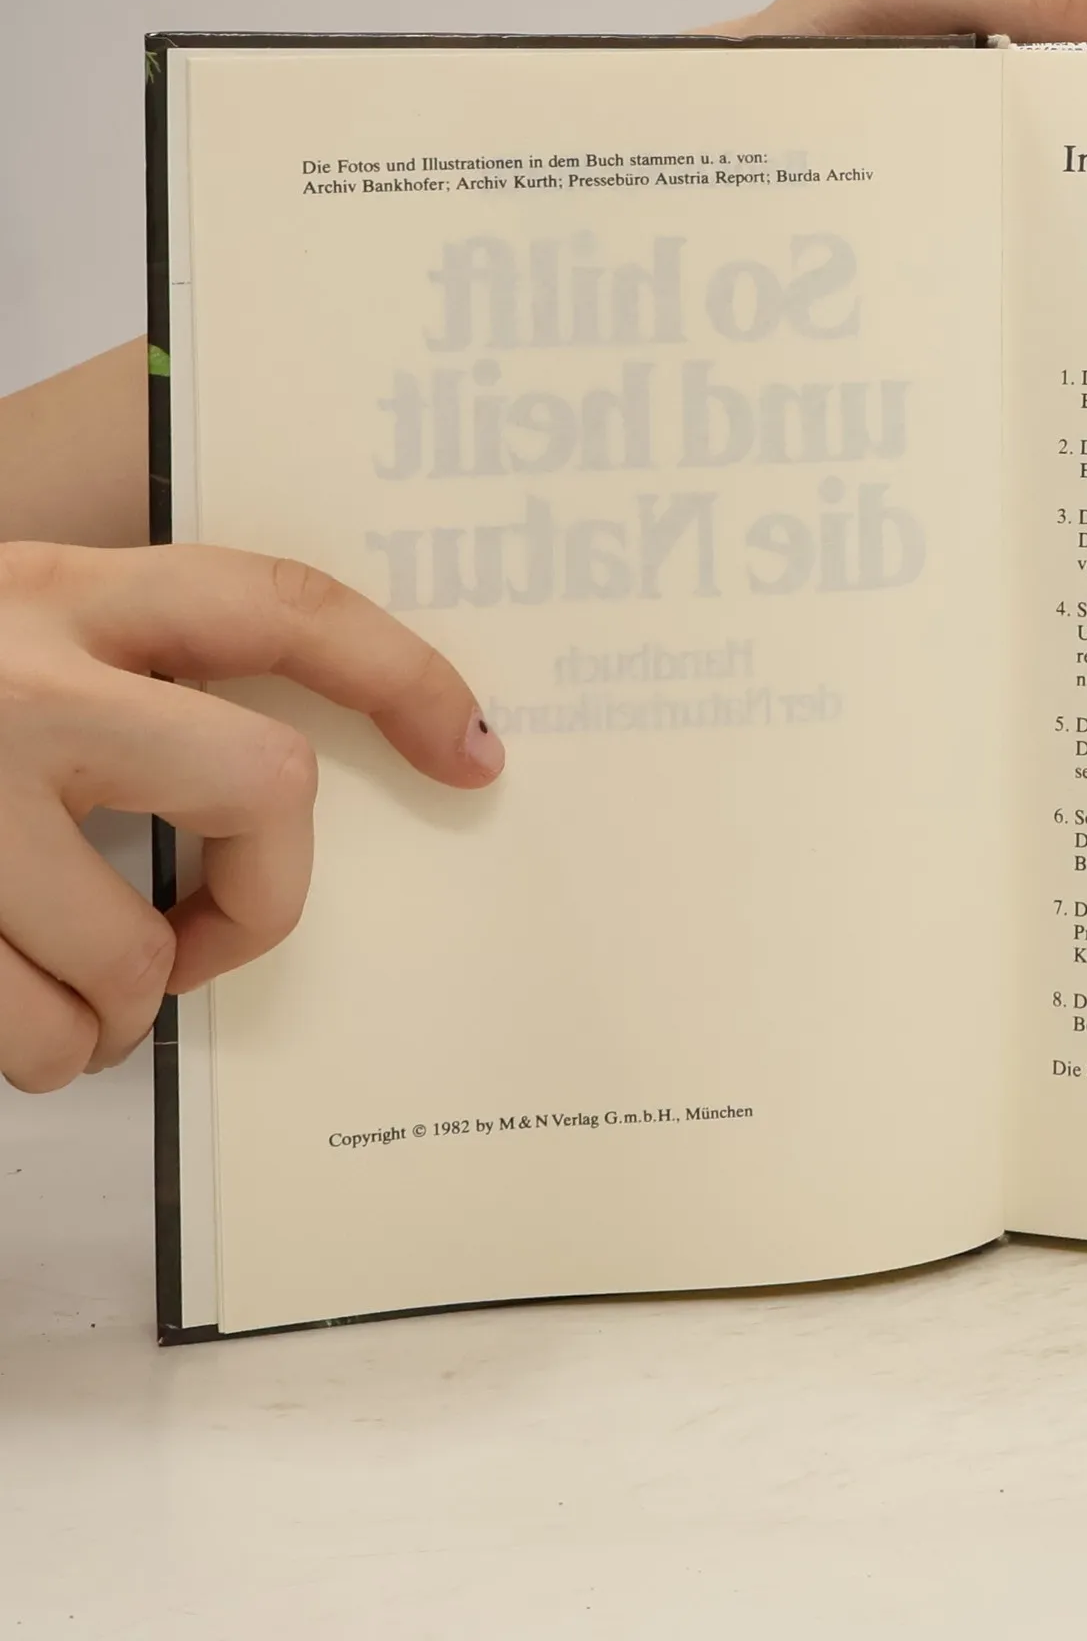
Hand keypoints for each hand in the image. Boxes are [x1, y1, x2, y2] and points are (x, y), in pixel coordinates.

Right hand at [0, 543, 503, 1091]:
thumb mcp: (0, 639)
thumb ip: (116, 679)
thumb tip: (270, 798)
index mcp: (51, 594)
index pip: (279, 604)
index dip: (403, 672)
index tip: (474, 750)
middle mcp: (14, 676)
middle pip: (260, 789)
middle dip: (260, 898)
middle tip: (207, 938)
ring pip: (128, 958)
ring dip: (114, 1012)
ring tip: (68, 995)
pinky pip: (29, 1036)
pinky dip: (37, 1057)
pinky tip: (6, 1014)